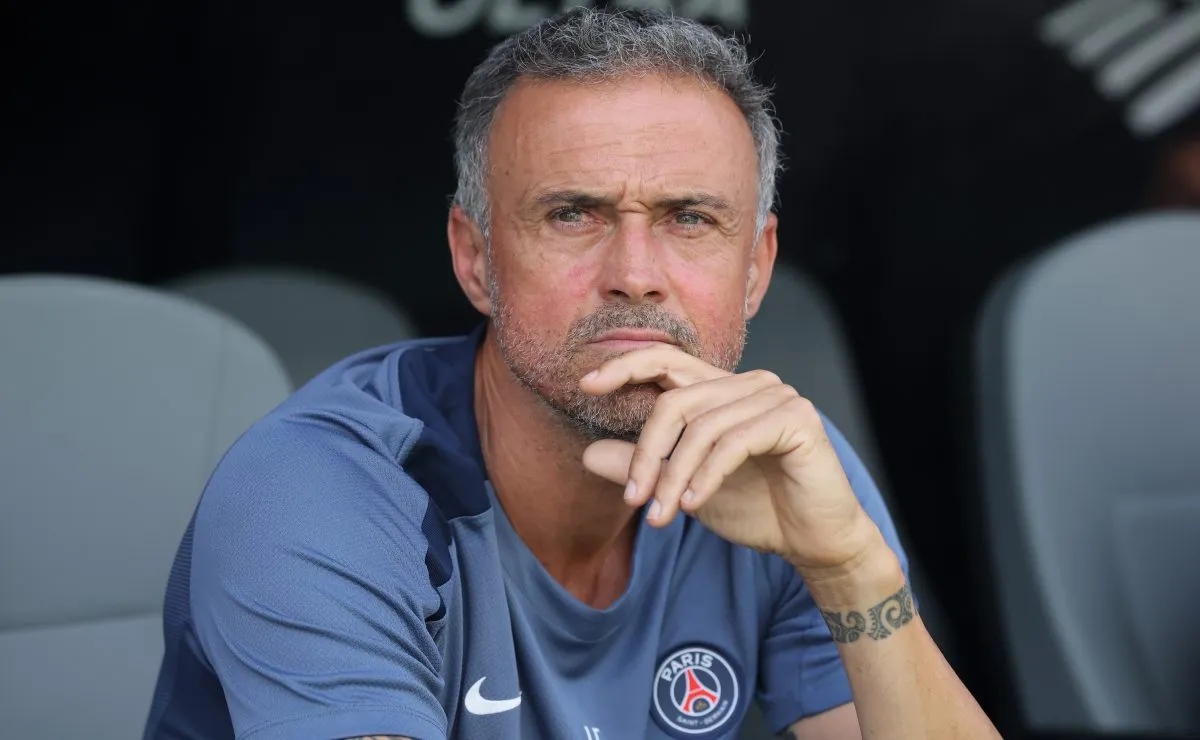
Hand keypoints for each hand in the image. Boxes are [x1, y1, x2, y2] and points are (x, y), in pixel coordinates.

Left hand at [579, 345, 881, 573]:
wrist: (814, 541)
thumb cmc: (756, 508)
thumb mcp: (684, 487)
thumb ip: (643, 466)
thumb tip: (588, 453)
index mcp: (721, 389)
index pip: (666, 361)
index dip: (625, 366)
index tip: (586, 385)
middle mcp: (748, 383)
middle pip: (676, 401)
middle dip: (647, 452)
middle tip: (633, 498)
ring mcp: (775, 396)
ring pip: (702, 427)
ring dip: (674, 476)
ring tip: (662, 515)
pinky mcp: (796, 418)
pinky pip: (733, 442)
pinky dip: (707, 475)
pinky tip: (694, 505)